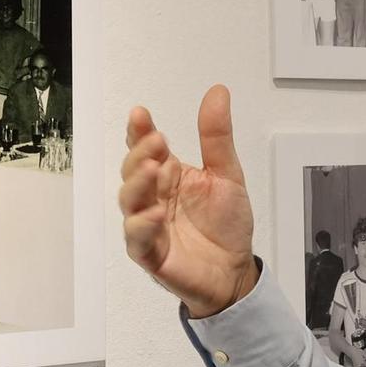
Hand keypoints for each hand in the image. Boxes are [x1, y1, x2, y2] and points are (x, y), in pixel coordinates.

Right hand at [119, 86, 256, 319]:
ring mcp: (149, 225)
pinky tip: (155, 214)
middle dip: (139, 154)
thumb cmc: (226, 226)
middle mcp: (154, 197)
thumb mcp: (227, 174)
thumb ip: (217, 136)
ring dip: (137, 184)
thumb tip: (218, 93)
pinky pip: (137, 238)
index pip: (147, 147)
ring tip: (152, 170)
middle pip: (133, 170)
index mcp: (169, 175)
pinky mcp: (151, 254)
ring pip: (129, 201)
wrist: (236, 272)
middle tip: (155, 143)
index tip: (140, 114)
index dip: (140, 131)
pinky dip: (142, 225)